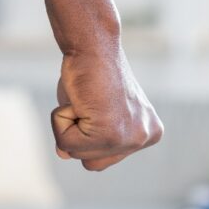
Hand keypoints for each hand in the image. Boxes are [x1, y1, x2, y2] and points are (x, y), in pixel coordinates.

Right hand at [51, 47, 162, 170]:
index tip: (97, 104)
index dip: (88, 132)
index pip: (103, 158)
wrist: (92, 45)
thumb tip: (64, 154)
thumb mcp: (92, 113)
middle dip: (79, 135)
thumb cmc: (90, 74)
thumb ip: (85, 139)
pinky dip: (61, 119)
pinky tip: (79, 99)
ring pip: (77, 153)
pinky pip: (67, 143)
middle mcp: (145, 137)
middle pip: (92, 163)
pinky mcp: (111, 134)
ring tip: (84, 100)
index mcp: (148, 133)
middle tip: (88, 102)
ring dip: (68, 125)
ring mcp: (131, 138)